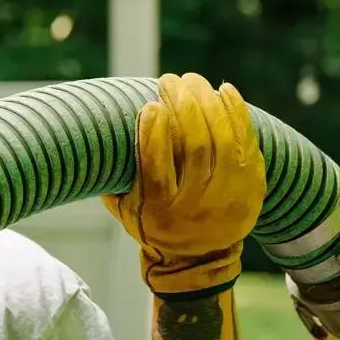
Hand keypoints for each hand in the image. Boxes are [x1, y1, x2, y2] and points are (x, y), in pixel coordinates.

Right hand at [104, 73, 267, 296]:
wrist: (201, 258)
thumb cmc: (154, 223)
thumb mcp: (126, 209)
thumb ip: (113, 179)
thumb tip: (88, 138)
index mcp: (160, 212)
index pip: (156, 167)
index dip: (154, 133)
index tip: (149, 105)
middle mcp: (196, 206)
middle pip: (193, 147)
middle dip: (182, 106)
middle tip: (170, 81)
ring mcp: (228, 196)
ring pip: (221, 140)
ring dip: (207, 103)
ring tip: (192, 81)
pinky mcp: (252, 185)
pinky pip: (247, 141)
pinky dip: (236, 112)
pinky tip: (223, 91)